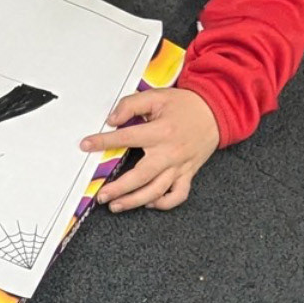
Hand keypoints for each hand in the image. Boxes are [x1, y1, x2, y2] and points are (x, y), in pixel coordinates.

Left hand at [82, 87, 219, 210]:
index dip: (103, 141)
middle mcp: (170, 152)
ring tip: (116, 205)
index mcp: (161, 132)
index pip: (126, 138)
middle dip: (119, 188)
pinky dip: (164, 203)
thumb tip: (112, 119)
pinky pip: (178, 195)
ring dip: (135, 201)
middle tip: (101, 195)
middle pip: (141, 176)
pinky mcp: (188, 173)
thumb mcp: (157, 96)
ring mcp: (180, 166)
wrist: (217, 111)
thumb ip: (132, 105)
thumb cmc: (186, 105)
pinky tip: (149, 203)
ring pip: (157, 190)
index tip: (86, 145)